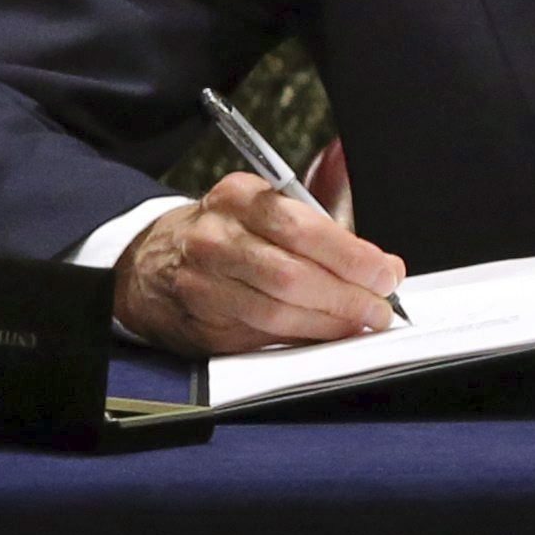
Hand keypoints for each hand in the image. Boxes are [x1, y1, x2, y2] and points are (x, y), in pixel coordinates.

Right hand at [110, 175, 406, 354]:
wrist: (150, 264)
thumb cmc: (224, 235)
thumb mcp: (261, 210)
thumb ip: (318, 230)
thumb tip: (378, 263)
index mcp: (238, 198)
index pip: (302, 228)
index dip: (350, 256)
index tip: (384, 271)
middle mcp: (215, 238)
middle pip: (291, 273)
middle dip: (346, 295)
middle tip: (379, 307)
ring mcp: (203, 283)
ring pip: (276, 310)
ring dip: (329, 322)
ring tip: (361, 322)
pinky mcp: (202, 322)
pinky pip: (261, 335)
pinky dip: (301, 337)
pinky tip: (325, 334)